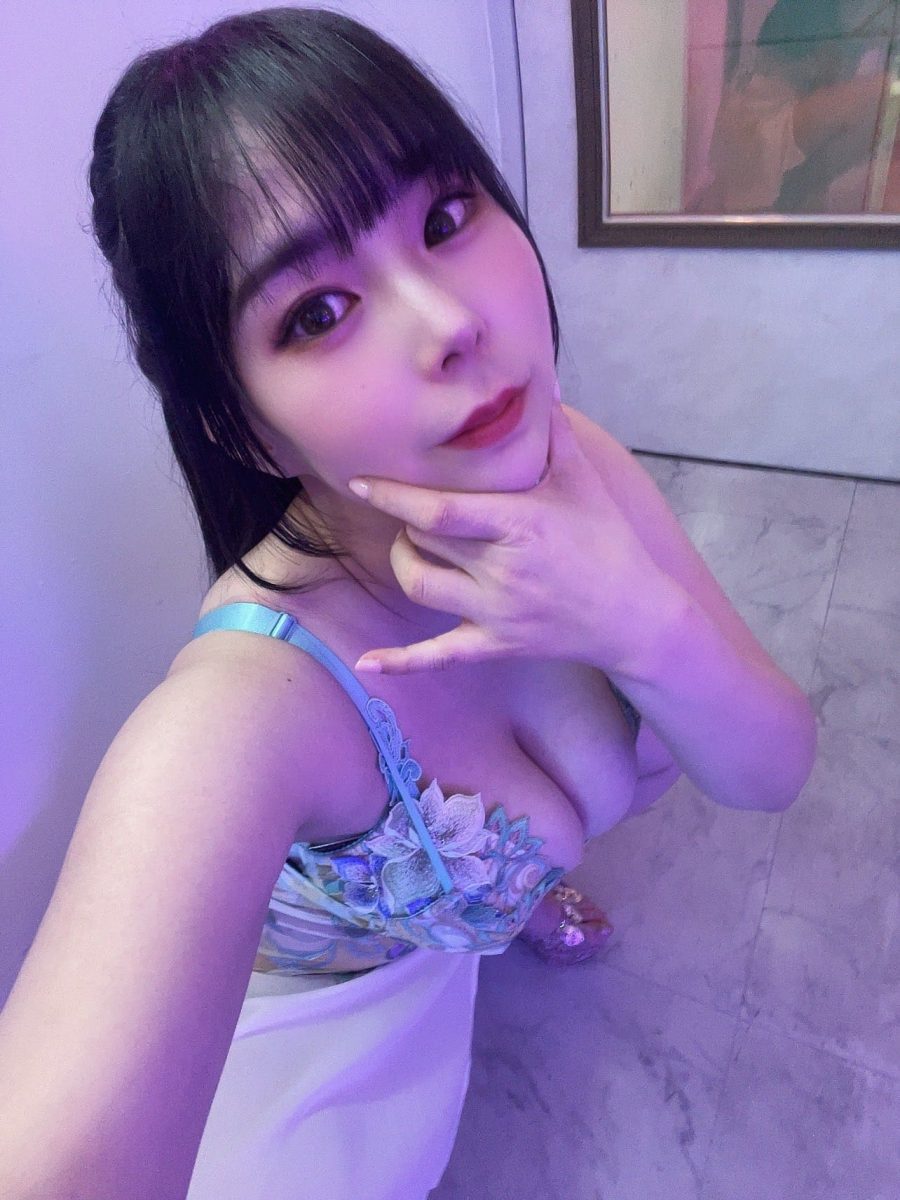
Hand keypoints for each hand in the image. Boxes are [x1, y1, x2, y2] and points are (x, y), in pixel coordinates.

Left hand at [348, 390, 671, 674]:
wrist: (635, 615)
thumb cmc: (608, 542)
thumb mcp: (583, 482)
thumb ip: (555, 433)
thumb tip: (544, 382)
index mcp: (518, 525)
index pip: (440, 511)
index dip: (394, 496)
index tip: (360, 482)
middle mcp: (501, 570)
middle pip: (423, 542)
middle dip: (408, 524)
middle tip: (416, 512)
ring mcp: (495, 611)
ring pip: (420, 586)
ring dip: (405, 563)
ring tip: (415, 548)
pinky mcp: (495, 644)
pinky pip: (438, 656)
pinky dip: (401, 662)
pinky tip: (367, 663)